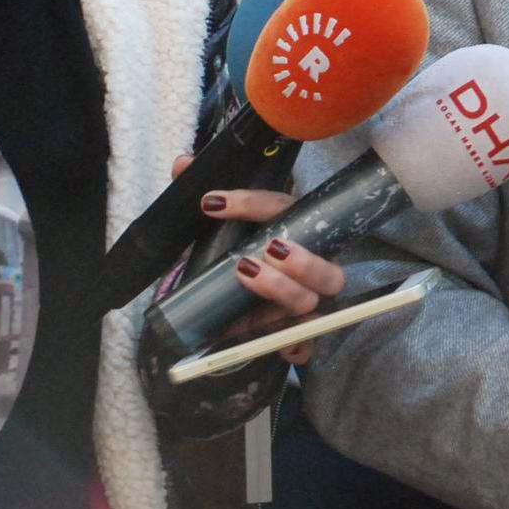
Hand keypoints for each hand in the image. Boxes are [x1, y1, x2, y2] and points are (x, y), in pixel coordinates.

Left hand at [169, 154, 344, 364]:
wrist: (250, 296)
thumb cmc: (245, 252)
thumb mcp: (225, 228)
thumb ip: (209, 197)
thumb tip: (183, 163)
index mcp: (294, 228)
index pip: (281, 208)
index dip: (249, 203)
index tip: (212, 203)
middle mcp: (309, 265)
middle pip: (325, 266)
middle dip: (300, 259)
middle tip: (263, 250)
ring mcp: (306, 302)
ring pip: (313, 300)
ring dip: (285, 290)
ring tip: (246, 275)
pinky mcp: (293, 333)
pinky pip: (305, 343)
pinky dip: (295, 345)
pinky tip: (279, 345)